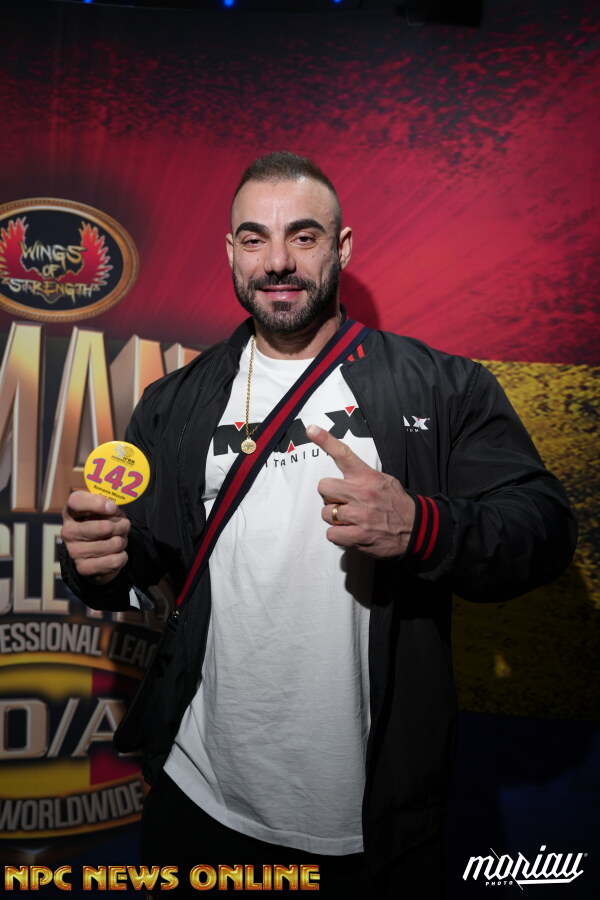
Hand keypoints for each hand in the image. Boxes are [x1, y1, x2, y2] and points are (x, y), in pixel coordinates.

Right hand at [61, 491, 130, 583]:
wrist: (93, 555)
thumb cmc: (100, 524)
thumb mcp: (102, 509)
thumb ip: (107, 502)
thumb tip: (111, 507)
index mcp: (71, 511)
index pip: (77, 501)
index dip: (97, 503)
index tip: (112, 507)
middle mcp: (68, 531)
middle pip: (105, 527)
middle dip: (122, 525)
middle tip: (123, 525)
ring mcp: (74, 551)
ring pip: (114, 544)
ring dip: (123, 541)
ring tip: (118, 540)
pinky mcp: (83, 568)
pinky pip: (115, 560)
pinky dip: (122, 556)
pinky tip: (115, 553)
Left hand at [307, 424, 414, 557]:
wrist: (417, 528)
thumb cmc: (397, 503)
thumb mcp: (385, 480)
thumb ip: (363, 476)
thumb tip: (345, 473)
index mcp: (368, 477)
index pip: (343, 454)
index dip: (325, 440)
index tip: (312, 429)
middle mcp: (362, 494)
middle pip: (324, 487)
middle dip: (329, 495)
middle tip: (341, 501)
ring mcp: (360, 516)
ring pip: (326, 513)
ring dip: (334, 517)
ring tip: (349, 519)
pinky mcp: (359, 536)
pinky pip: (332, 533)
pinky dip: (338, 534)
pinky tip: (350, 531)